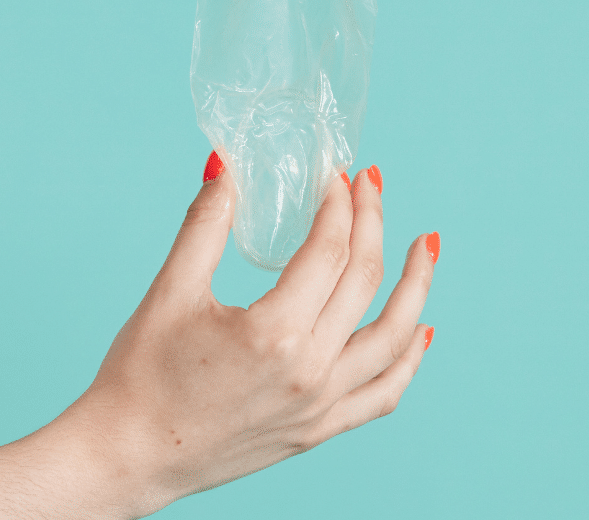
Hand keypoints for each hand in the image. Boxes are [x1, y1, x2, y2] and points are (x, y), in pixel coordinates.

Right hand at [0, 155, 438, 518]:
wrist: (126, 458)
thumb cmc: (140, 376)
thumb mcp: (170, 292)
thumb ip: (205, 224)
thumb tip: (226, 164)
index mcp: (272, 332)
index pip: (328, 250)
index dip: (339, 204)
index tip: (339, 175)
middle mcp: (309, 369)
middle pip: (365, 279)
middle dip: (373, 222)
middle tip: (372, 184)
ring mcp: (321, 404)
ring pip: (394, 336)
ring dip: (417, 285)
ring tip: (427, 245)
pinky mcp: (320, 429)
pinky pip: (384, 392)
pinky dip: (410, 359)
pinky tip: (422, 330)